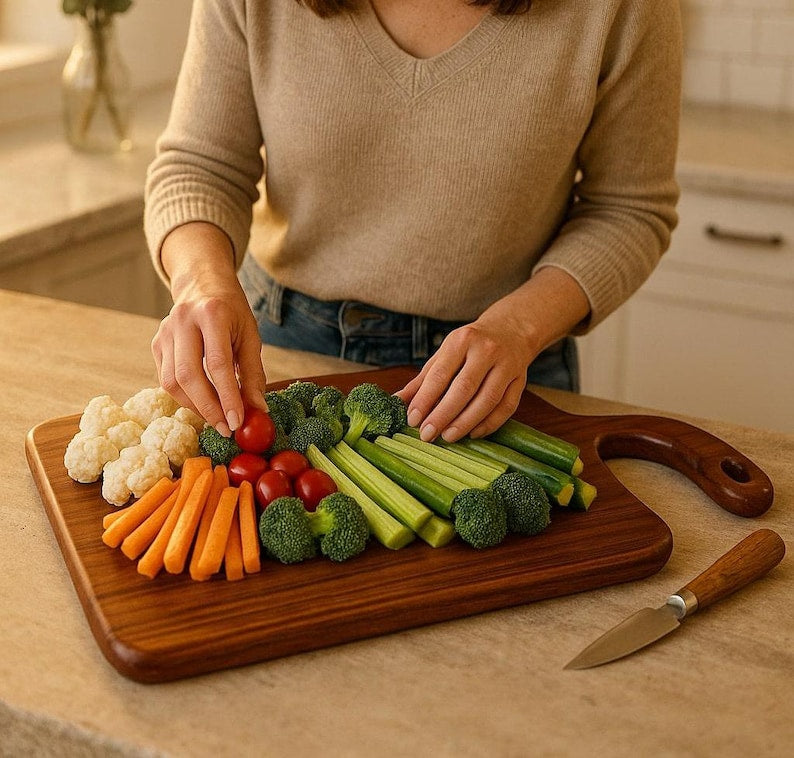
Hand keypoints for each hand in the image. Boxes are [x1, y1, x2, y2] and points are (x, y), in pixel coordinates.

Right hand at [151, 223, 266, 435]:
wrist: (203, 285)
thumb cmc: (232, 312)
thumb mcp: (250, 336)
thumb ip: (253, 373)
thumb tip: (257, 410)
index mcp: (212, 314)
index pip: (217, 364)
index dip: (227, 396)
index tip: (237, 422)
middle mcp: (182, 320)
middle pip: (189, 375)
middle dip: (208, 407)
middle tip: (225, 428)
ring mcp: (165, 332)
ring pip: (172, 381)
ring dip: (195, 406)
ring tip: (216, 419)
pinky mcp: (156, 343)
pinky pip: (166, 379)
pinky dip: (185, 397)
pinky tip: (202, 403)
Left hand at [395, 309, 534, 443]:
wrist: (511, 329)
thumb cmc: (470, 346)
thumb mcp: (444, 354)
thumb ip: (422, 380)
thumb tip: (396, 402)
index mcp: (461, 340)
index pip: (440, 374)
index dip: (425, 399)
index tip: (413, 420)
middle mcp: (486, 350)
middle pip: (464, 388)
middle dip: (443, 415)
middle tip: (427, 435)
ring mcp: (507, 365)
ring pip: (488, 399)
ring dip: (466, 421)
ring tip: (448, 436)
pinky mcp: (521, 379)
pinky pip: (506, 406)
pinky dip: (489, 423)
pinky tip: (473, 433)